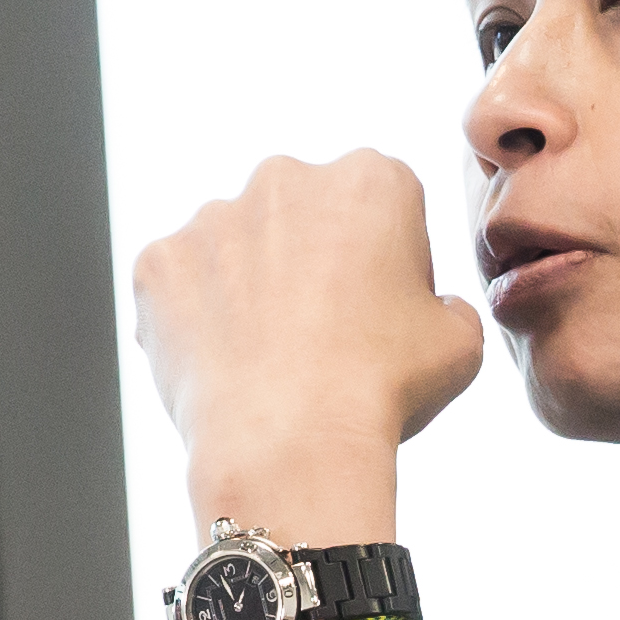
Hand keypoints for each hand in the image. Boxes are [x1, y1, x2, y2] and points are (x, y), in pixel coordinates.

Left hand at [130, 152, 485, 522]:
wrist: (290, 441)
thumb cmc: (383, 388)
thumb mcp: (461, 342)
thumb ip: (451, 304)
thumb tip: (436, 306)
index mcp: (371, 179)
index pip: (385, 207)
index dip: (390, 264)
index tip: (383, 315)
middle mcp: (285, 178)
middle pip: (303, 216)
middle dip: (311, 262)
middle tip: (324, 336)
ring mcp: (212, 217)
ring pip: (237, 248)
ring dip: (250, 287)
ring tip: (269, 360)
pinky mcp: (158, 262)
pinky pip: (181, 286)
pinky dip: (196, 320)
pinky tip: (226, 366)